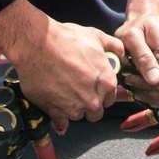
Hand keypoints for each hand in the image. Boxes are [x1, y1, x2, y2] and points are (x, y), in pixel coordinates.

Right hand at [0, 0, 122, 133]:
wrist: (38, 45)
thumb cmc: (67, 39)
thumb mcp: (96, 36)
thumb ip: (114, 47)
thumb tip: (121, 54)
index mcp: (106, 83)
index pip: (111, 98)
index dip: (102, 92)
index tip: (93, 86)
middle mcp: (93, 100)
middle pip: (96, 112)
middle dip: (90, 103)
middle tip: (79, 88)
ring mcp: (74, 109)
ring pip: (79, 116)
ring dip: (74, 107)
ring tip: (65, 90)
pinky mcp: (56, 113)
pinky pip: (61, 122)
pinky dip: (59, 115)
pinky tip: (55, 101)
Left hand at [115, 0, 158, 108]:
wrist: (148, 21)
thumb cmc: (136, 29)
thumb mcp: (130, 37)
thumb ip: (142, 57)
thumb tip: (155, 80)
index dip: (142, 86)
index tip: (128, 78)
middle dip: (148, 95)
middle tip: (133, 84)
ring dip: (157, 100)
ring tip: (141, 90)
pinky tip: (151, 92)